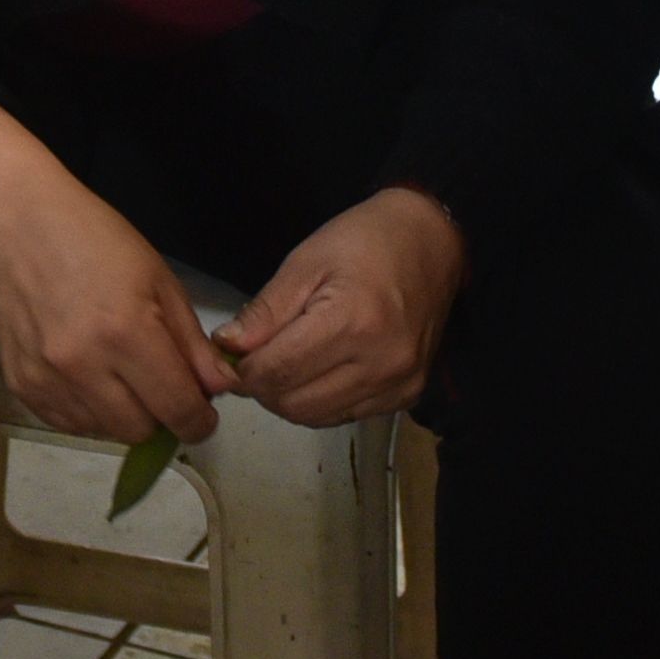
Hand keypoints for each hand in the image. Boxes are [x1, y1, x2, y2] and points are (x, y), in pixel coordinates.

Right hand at [0, 109, 224, 446]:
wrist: (16, 226)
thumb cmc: (96, 241)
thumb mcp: (159, 281)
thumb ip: (192, 344)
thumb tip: (220, 389)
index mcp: (127, 333)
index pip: (177, 409)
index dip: (199, 420)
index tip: (202, 414)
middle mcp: (84, 366)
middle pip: (140, 432)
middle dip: (160, 416)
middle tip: (159, 385)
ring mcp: (47, 380)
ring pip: (104, 432)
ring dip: (123, 414)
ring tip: (119, 372)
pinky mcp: (21, 388)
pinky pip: (69, 424)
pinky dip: (88, 411)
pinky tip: (88, 375)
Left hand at [212, 188, 466, 425]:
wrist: (433, 241)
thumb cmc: (364, 241)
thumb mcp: (305, 263)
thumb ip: (264, 312)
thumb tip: (226, 349)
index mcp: (352, 322)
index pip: (276, 372)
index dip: (243, 370)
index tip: (230, 356)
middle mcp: (380, 362)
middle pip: (294, 404)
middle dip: (263, 388)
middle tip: (255, 360)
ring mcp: (399, 383)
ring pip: (318, 417)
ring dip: (290, 399)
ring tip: (285, 364)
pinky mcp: (409, 394)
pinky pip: (347, 415)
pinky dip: (322, 401)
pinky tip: (318, 371)